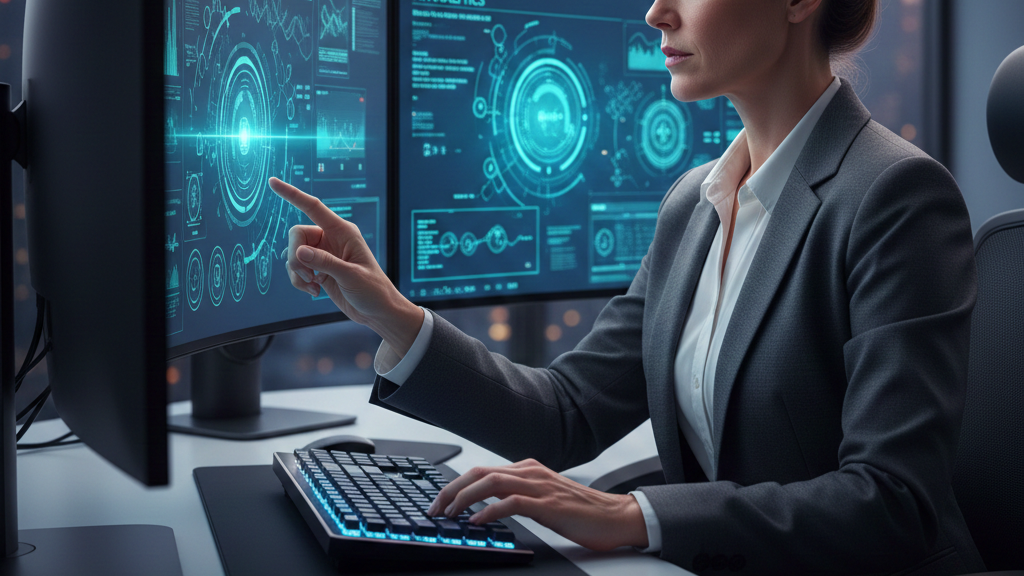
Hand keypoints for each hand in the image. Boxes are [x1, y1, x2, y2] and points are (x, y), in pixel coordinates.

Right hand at [269, 178, 422, 355]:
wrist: (377, 312)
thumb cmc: (373, 290)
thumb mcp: (351, 276)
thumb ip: (325, 262)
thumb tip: (298, 252)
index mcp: (343, 231)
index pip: (313, 207)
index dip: (292, 194)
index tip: (273, 182)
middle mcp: (331, 238)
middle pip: (296, 235)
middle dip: (295, 256)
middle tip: (308, 275)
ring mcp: (323, 253)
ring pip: (293, 253)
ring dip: (297, 272)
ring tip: (313, 287)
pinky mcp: (318, 268)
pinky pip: (296, 268)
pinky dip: (299, 280)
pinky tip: (314, 291)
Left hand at [427, 459, 648, 551]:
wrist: (616, 516)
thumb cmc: (582, 510)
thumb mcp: (544, 497)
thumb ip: (519, 494)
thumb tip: (488, 505)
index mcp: (528, 469)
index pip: (482, 470)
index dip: (457, 484)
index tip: (440, 501)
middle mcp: (531, 472)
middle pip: (480, 473)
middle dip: (452, 489)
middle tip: (435, 508)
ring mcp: (540, 487)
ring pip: (491, 482)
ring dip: (465, 498)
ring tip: (450, 513)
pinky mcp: (548, 505)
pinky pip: (512, 503)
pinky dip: (490, 510)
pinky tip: (478, 521)